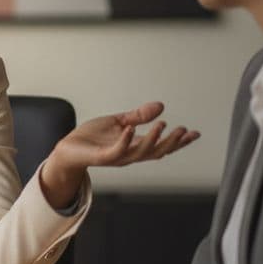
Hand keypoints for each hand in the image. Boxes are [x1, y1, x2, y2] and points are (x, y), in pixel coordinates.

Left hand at [49, 101, 199, 173]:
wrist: (68, 148)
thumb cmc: (91, 138)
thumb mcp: (118, 121)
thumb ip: (138, 116)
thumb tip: (160, 106)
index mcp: (135, 146)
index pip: (161, 145)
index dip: (179, 141)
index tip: (194, 133)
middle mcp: (129, 154)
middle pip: (157, 152)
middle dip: (172, 143)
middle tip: (184, 131)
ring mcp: (117, 157)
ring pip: (141, 152)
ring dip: (153, 140)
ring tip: (163, 125)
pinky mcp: (102, 157)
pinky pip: (117, 151)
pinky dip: (125, 140)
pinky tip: (131, 129)